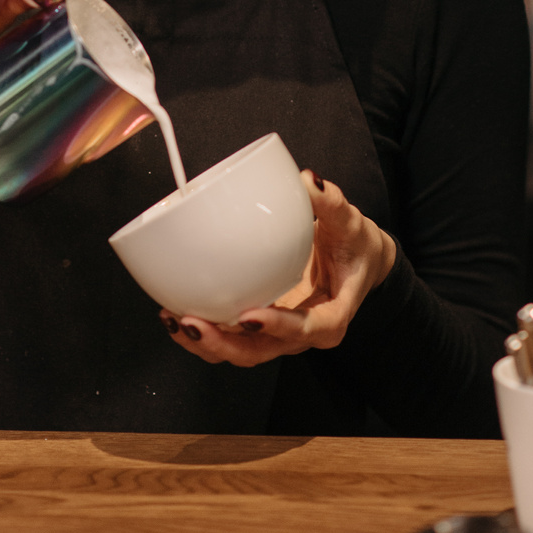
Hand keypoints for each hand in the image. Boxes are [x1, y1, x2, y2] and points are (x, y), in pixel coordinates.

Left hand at [159, 171, 394, 365]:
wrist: (357, 262)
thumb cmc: (354, 246)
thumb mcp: (351, 223)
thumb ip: (332, 203)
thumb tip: (309, 180)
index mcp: (332, 315)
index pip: (308, 329)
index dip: (279, 329)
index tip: (249, 316)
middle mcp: (303, 332)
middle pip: (262, 352)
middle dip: (224, 343)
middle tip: (191, 321)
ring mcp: (280, 334)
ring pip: (241, 352)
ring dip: (207, 343)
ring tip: (175, 319)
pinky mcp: (263, 327)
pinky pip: (233, 338)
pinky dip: (206, 333)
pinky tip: (178, 314)